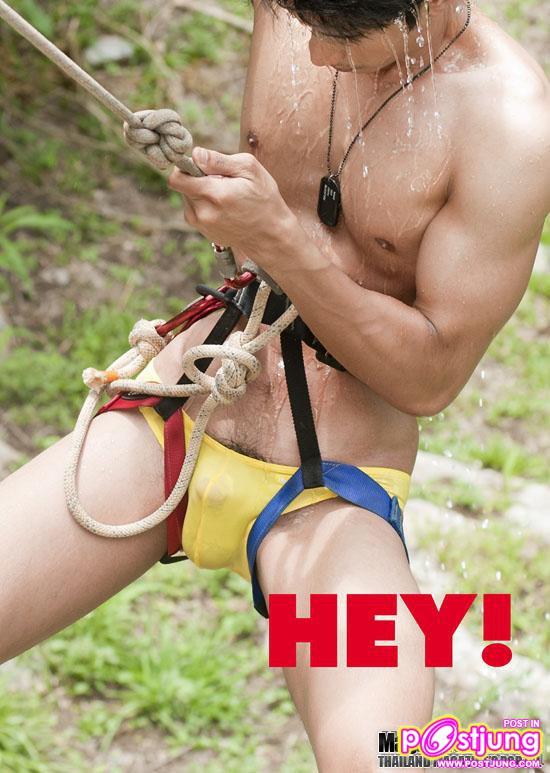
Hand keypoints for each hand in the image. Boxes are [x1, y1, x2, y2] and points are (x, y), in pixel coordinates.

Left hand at [167, 148, 295, 263]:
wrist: (270, 234)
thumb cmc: (263, 197)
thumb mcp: (249, 170)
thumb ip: (219, 160)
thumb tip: (195, 154)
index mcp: (215, 194)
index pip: (177, 178)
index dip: (184, 166)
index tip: (199, 165)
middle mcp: (204, 212)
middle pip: (181, 186)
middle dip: (197, 178)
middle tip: (221, 181)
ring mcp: (202, 225)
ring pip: (187, 198)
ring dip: (200, 192)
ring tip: (225, 196)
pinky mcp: (203, 231)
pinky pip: (193, 210)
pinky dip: (204, 204)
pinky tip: (224, 207)